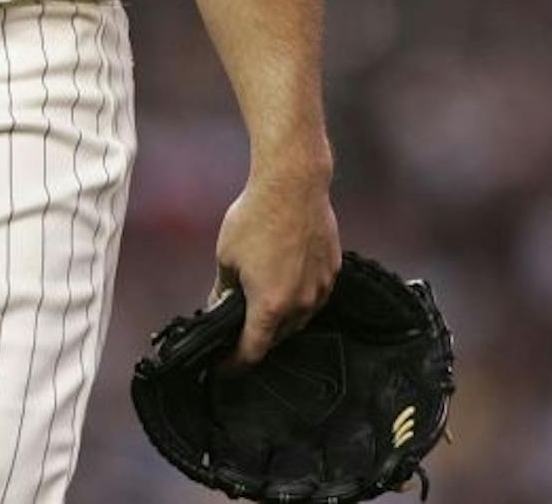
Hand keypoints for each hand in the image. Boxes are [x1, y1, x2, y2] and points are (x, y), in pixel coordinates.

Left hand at [212, 162, 340, 368]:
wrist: (293, 184)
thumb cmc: (256, 217)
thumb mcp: (227, 258)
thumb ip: (223, 292)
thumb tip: (219, 309)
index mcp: (270, 307)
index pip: (252, 351)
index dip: (234, 364)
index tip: (224, 367)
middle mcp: (300, 304)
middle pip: (277, 337)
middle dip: (257, 337)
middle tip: (239, 329)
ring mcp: (321, 288)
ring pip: (299, 318)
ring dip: (280, 318)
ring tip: (262, 301)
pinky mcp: (333, 271)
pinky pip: (315, 296)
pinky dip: (299, 297)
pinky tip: (285, 279)